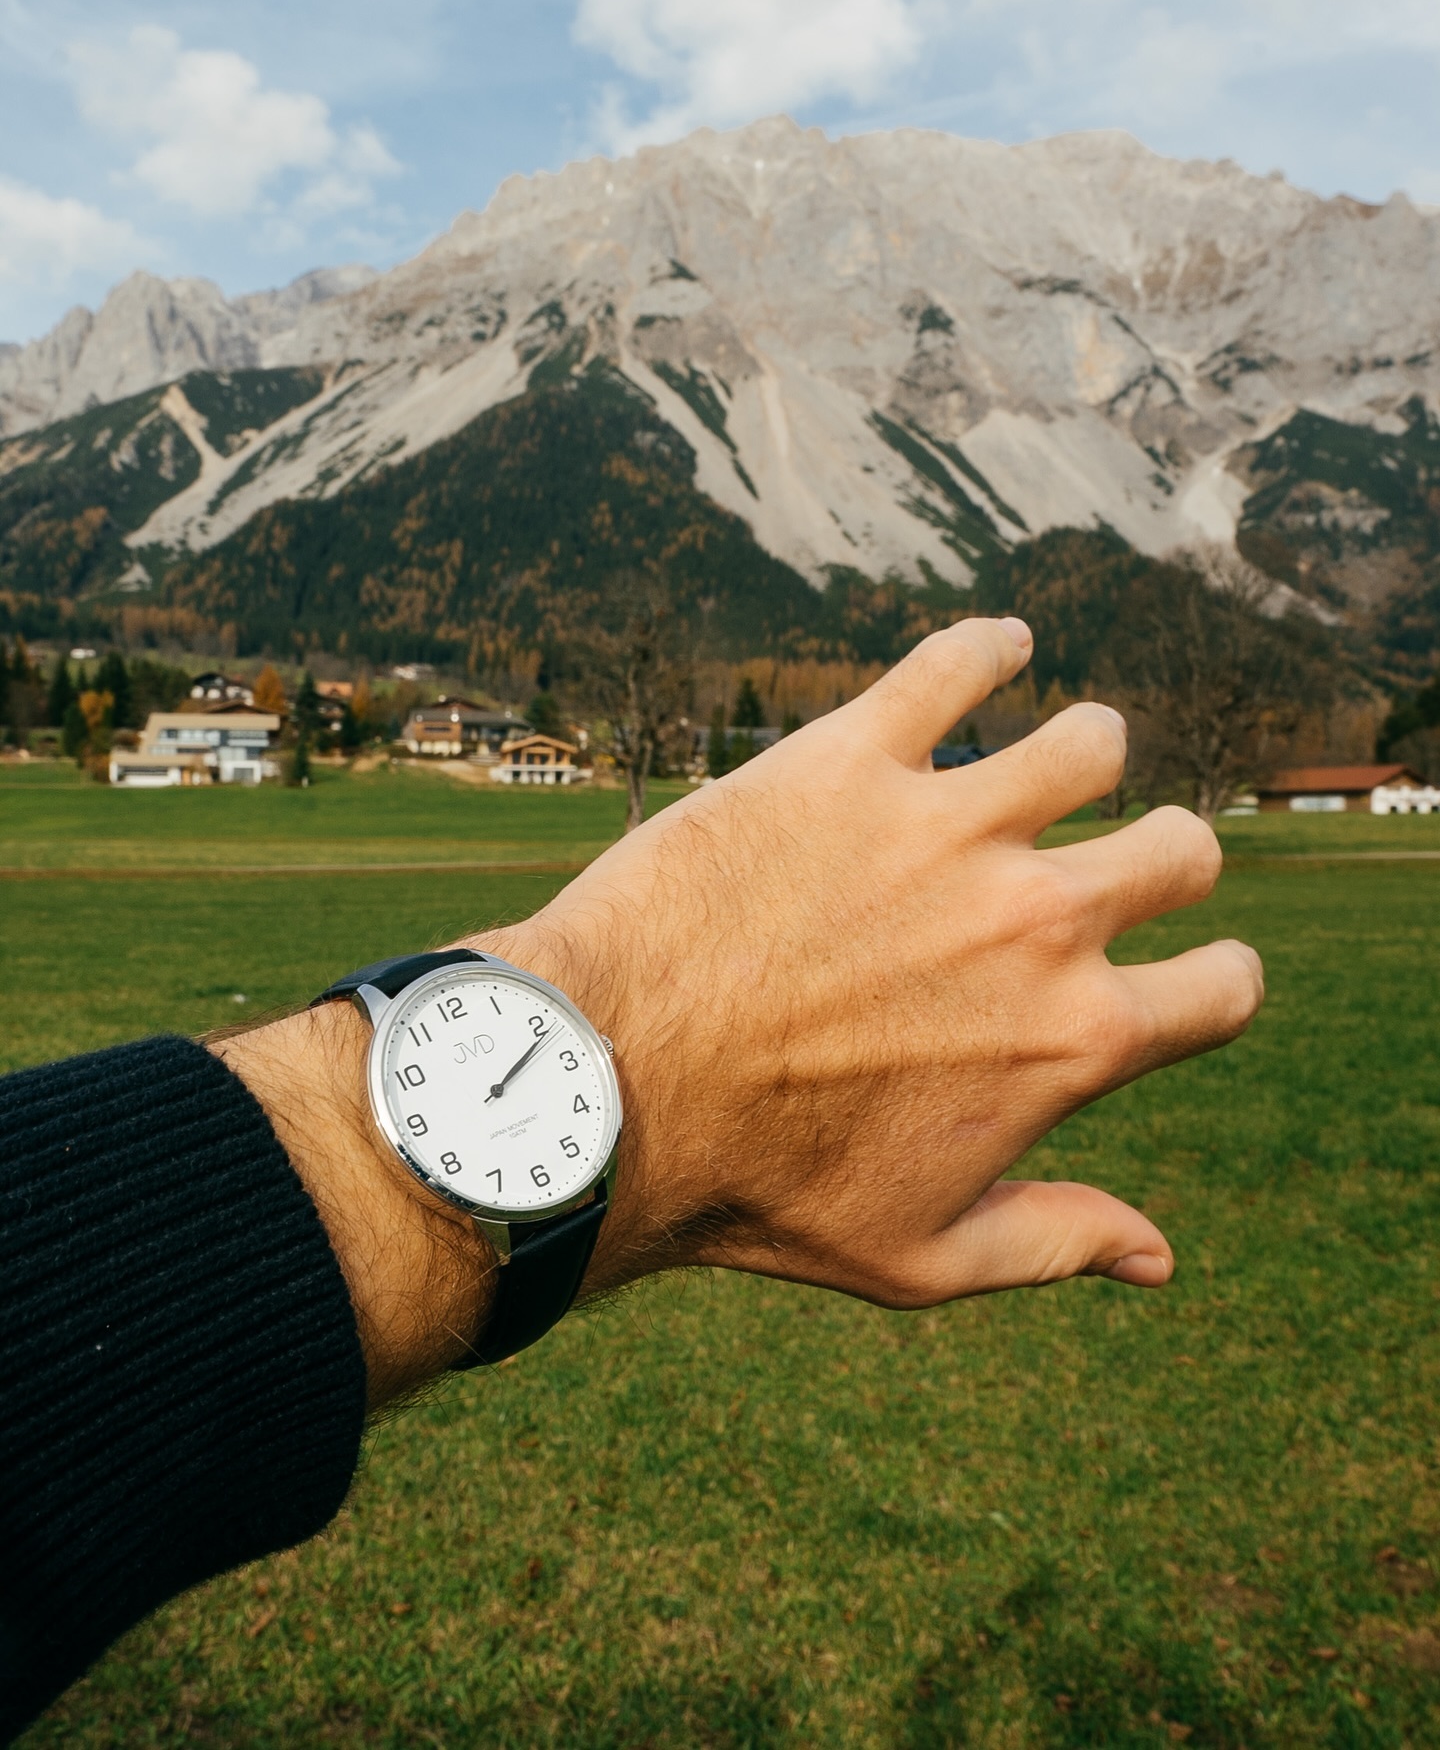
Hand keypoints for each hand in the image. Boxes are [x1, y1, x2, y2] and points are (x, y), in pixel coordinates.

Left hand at [218, 616, 1263, 1407]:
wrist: (602, 1092)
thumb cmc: (753, 1192)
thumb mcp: (919, 1259)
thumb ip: (1056, 1244)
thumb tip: (1163, 1261)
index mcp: (1068, 1038)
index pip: (1226, 986)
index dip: (1216, 982)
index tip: (1180, 974)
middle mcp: (1035, 918)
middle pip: (1182, 846)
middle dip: (1166, 858)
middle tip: (1114, 866)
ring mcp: (947, 825)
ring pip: (1091, 740)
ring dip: (1085, 752)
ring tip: (1051, 764)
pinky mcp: (851, 757)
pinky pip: (958, 662)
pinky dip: (992, 647)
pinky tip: (998, 651)